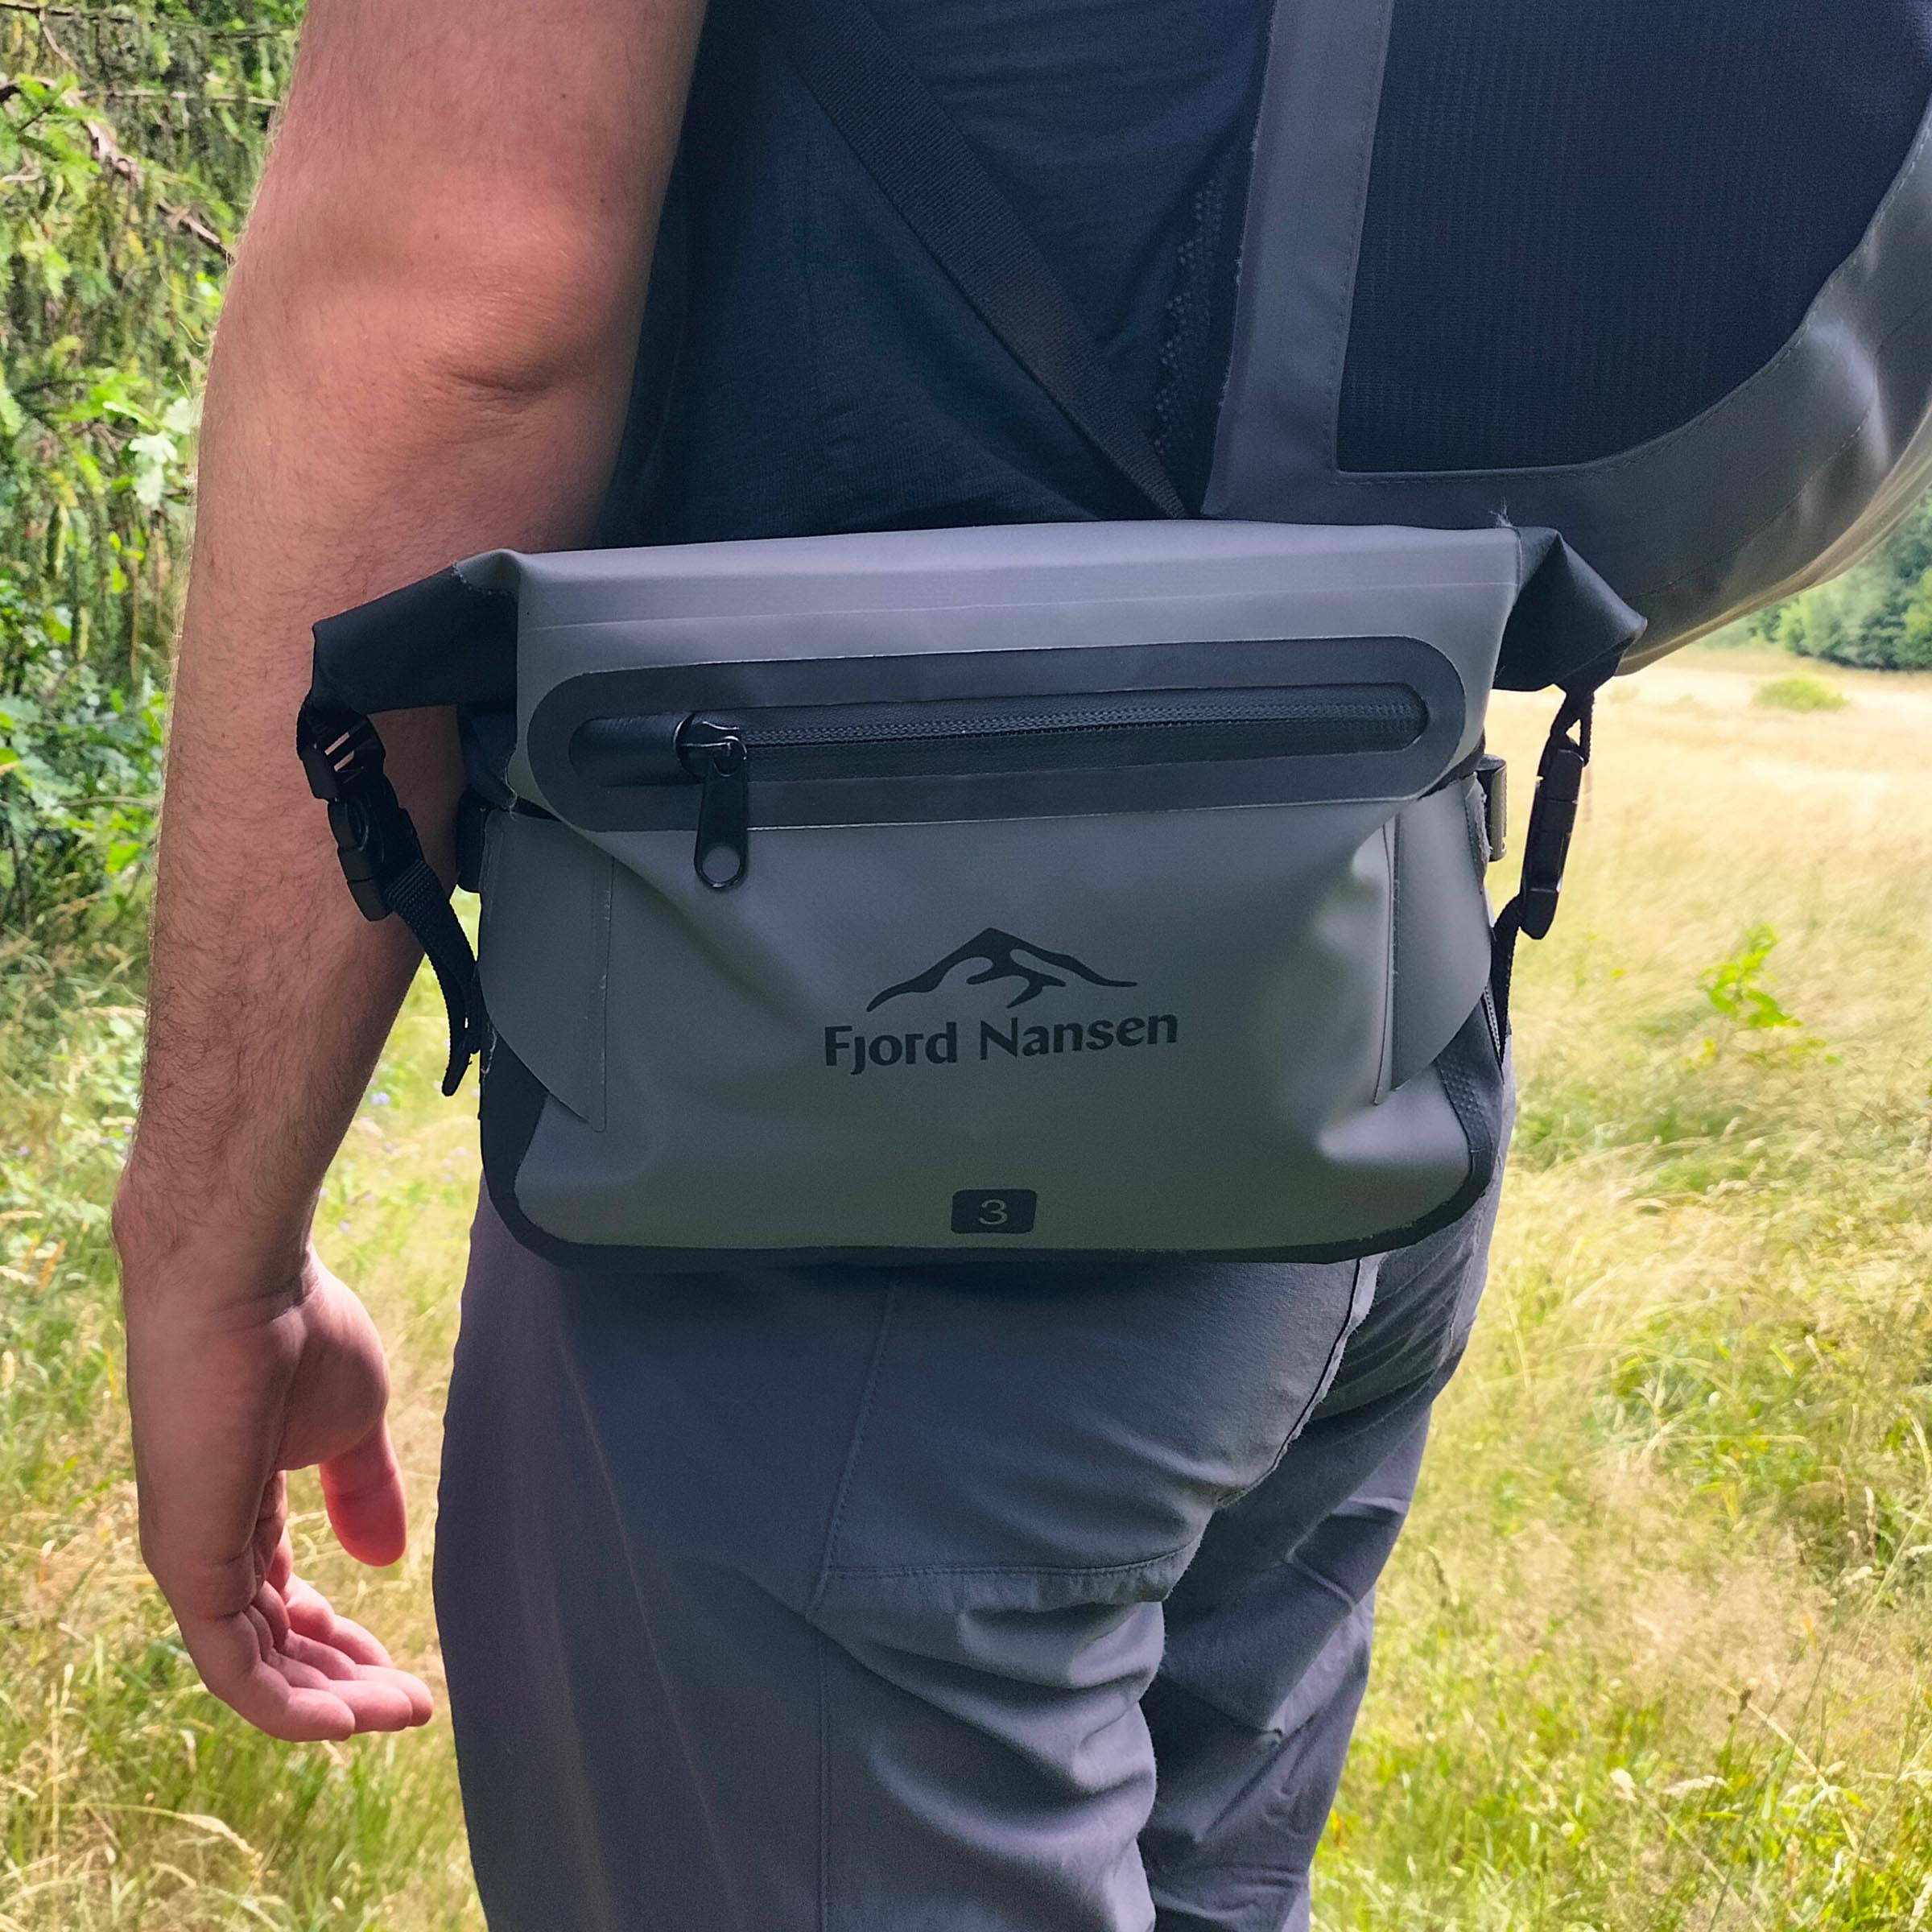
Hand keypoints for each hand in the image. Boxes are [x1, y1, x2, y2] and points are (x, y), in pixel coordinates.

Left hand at [120, 1237, 432, 1741]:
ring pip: (256, 1670)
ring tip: (398, 1711)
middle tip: (412, 1703)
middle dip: (343, 1684)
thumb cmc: (299, 1332)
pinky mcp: (190, 1564)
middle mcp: (206, 1544)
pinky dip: (292, 1706)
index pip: (282, 1603)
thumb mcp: (353, 1423)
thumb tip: (386, 1559)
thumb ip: (364, 1492)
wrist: (243, 1285)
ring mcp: (193, 1558)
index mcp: (240, 1508)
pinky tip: (349, 1717)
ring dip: (330, 1705)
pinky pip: (236, 1667)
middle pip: (273, 1647)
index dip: (342, 1642)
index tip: (406, 1667)